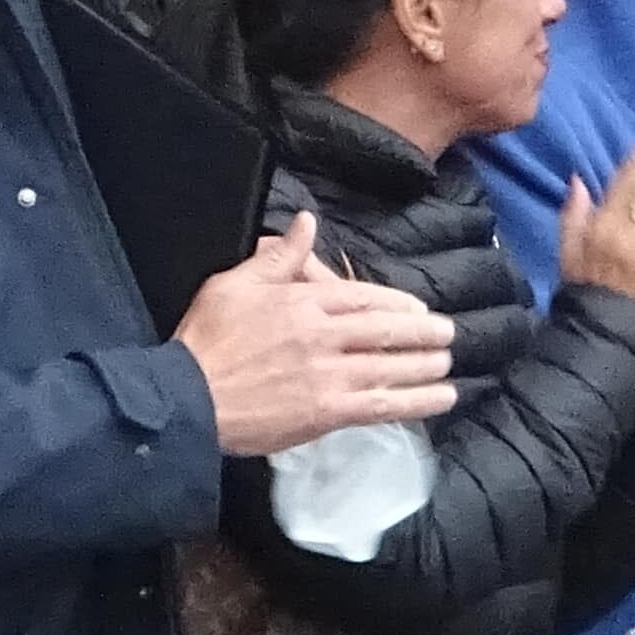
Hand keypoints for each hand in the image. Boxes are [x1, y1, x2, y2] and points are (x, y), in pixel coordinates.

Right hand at [176, 213, 464, 455]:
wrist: (188, 398)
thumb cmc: (205, 340)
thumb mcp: (235, 283)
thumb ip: (280, 257)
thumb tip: (309, 223)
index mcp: (302, 302)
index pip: (362, 298)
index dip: (395, 304)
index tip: (417, 309)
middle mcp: (323, 335)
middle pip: (385, 330)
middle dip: (422, 332)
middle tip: (446, 333)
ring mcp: (329, 375)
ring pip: (391, 365)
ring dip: (426, 364)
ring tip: (446, 362)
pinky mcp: (329, 411)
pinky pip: (383, 404)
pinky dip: (417, 401)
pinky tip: (441, 398)